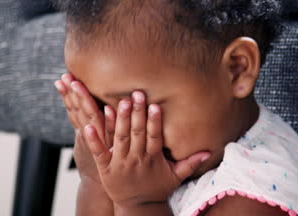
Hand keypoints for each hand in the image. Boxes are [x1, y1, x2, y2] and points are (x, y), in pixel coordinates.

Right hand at [54, 73, 116, 183]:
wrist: (102, 186)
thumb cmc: (97, 162)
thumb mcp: (87, 142)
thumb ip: (85, 124)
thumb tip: (81, 104)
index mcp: (82, 131)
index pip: (72, 108)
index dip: (66, 94)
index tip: (62, 77)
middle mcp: (87, 135)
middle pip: (77, 111)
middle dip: (72, 94)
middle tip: (67, 77)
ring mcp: (96, 142)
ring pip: (89, 119)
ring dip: (84, 101)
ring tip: (78, 85)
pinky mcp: (109, 150)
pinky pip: (109, 134)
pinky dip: (108, 122)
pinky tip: (108, 108)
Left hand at [83, 91, 210, 207]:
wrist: (137, 207)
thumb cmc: (156, 188)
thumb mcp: (175, 177)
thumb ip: (190, 163)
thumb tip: (209, 152)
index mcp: (152, 159)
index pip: (154, 137)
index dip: (154, 122)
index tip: (155, 106)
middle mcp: (136, 159)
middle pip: (136, 134)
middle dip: (136, 114)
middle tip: (136, 94)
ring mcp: (119, 163)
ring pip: (119, 138)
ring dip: (118, 120)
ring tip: (118, 102)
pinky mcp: (105, 167)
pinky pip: (99, 152)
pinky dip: (94, 139)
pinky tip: (88, 126)